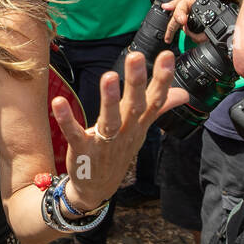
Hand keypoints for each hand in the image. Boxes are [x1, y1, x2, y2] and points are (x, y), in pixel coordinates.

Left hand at [52, 50, 185, 211]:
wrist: (97, 188)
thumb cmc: (118, 151)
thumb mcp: (141, 129)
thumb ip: (160, 107)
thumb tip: (184, 93)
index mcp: (139, 124)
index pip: (155, 100)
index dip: (162, 79)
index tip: (167, 55)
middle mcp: (125, 132)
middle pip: (135, 106)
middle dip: (136, 82)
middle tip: (136, 56)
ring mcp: (105, 143)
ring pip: (109, 120)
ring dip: (109, 99)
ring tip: (109, 77)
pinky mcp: (82, 150)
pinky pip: (75, 133)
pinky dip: (67, 119)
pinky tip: (58, 103)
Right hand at [162, 0, 243, 42]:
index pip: (185, 1)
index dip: (180, 11)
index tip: (182, 22)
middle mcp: (201, 0)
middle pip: (180, 10)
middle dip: (172, 23)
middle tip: (168, 37)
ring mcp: (203, 8)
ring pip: (183, 15)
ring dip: (175, 26)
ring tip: (169, 37)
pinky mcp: (208, 16)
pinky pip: (191, 20)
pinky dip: (184, 26)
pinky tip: (181, 33)